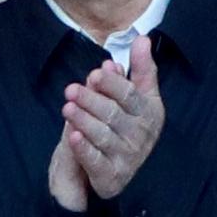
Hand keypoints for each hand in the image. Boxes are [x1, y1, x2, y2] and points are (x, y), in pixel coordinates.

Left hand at [57, 43, 165, 208]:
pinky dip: (83, 149)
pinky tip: (72, 135)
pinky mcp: (111, 176)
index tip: (96, 73)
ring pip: (102, 135)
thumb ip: (140, 70)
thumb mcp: (139, 97)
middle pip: (113, 114)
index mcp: (149, 112)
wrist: (123, 169)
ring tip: (67, 107)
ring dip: (83, 120)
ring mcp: (127, 157)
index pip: (130, 95)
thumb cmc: (129, 125)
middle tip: (72, 90)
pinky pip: (96, 161)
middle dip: (92, 100)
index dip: (113, 84)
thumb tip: (142, 39)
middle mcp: (141, 135)